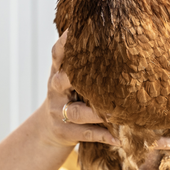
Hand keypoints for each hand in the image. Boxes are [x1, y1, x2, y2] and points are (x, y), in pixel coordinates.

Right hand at [39, 31, 120, 147]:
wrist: (51, 127)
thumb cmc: (71, 95)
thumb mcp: (72, 76)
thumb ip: (84, 62)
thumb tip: (117, 36)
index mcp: (58, 72)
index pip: (57, 54)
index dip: (64, 43)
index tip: (75, 31)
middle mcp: (55, 90)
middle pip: (60, 81)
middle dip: (73, 77)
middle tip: (91, 76)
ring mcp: (57, 111)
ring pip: (76, 112)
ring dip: (96, 113)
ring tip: (115, 114)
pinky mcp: (64, 131)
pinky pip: (85, 133)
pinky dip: (103, 135)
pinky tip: (119, 138)